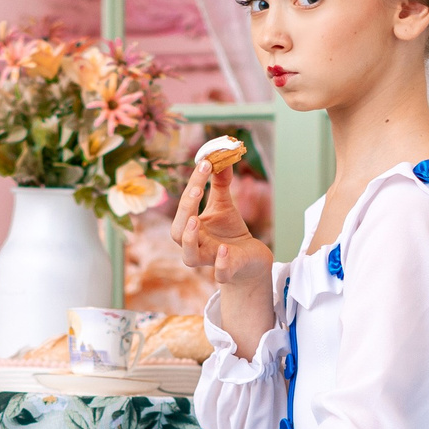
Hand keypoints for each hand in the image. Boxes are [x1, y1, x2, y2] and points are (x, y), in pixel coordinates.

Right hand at [172, 161, 273, 295]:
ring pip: (190, 257)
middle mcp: (196, 244)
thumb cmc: (230, 232)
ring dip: (190, 240)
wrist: (249, 260)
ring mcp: (210, 259)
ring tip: (196, 221)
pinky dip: (221, 264)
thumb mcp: (223, 204)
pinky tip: (225, 250)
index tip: (206, 162)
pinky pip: (220, 273)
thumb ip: (219, 183)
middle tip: (195, 191)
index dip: (194, 183)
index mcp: (191, 227)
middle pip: (178, 232)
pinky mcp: (229, 271)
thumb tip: (220, 154)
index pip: (186, 205)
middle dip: (185, 211)